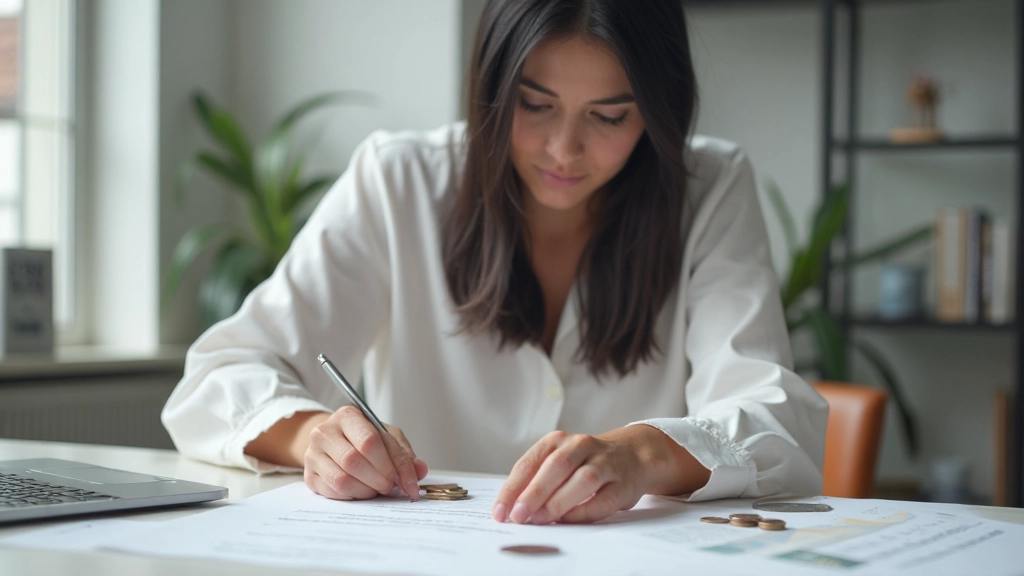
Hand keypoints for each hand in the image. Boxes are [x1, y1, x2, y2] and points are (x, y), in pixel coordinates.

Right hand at [303, 405, 428, 500]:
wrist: (333, 442)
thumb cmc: (363, 438)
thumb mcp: (387, 437)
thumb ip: (404, 454)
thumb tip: (420, 470)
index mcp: (347, 416)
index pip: (370, 441)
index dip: (393, 465)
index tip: (408, 483)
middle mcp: (325, 432)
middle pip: (353, 461)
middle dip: (380, 479)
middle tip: (392, 487)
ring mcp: (313, 454)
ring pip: (342, 479)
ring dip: (366, 490)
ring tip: (377, 489)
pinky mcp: (309, 476)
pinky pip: (333, 492)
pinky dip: (353, 496)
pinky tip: (362, 491)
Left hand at [492, 425, 709, 523]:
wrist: (633, 454)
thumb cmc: (586, 461)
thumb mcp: (558, 460)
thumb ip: (536, 479)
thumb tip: (511, 508)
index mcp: (557, 440)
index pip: (529, 463)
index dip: (512, 488)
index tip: (500, 511)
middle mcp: (581, 446)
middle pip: (555, 467)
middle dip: (534, 493)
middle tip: (518, 515)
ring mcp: (605, 462)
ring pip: (582, 479)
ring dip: (558, 501)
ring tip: (541, 519)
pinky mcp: (623, 483)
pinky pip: (603, 498)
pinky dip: (584, 510)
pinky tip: (569, 520)